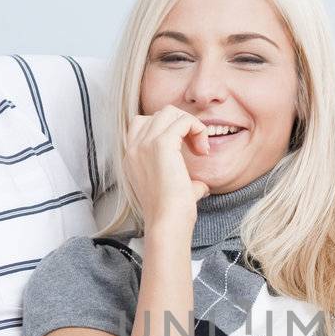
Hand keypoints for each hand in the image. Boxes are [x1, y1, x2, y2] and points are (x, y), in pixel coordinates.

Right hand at [126, 106, 211, 229]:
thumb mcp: (171, 192)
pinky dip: (197, 129)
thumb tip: (200, 186)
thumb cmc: (171, 215)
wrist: (167, 224)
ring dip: (190, 125)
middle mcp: (134, 148)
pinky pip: (184, 121)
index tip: (186, 151)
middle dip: (182, 125)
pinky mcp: (161, 145)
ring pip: (170, 112)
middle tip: (196, 149)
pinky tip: (202, 151)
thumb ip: (180, 182)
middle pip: (159, 114)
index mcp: (132, 157)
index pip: (144, 124)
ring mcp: (145, 144)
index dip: (168, 130)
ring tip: (200, 148)